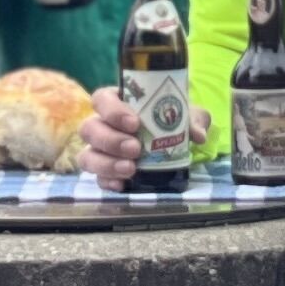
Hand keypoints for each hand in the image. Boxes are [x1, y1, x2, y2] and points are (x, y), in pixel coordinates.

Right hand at [78, 84, 208, 189]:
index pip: (101, 99)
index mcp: (118, 102)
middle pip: (90, 129)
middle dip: (111, 140)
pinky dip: (108, 182)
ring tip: (131, 169)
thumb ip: (193, 119)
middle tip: (135, 149)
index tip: (134, 123)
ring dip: (106, 163)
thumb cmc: (173, 119)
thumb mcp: (187, 114)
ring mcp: (100, 150)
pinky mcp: (104, 172)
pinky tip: (123, 185)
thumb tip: (197, 135)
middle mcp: (103, 125)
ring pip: (87, 155)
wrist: (177, 143)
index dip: (112, 110)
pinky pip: (96, 179)